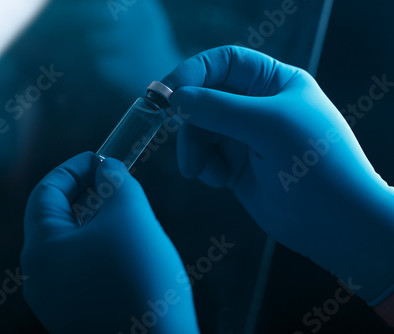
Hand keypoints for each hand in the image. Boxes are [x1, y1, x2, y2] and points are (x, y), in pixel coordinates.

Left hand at [20, 152, 198, 332]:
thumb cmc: (142, 276)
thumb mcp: (130, 214)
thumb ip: (115, 181)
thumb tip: (107, 169)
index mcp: (41, 250)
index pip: (45, 192)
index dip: (73, 168)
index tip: (100, 158)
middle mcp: (38, 277)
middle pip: (55, 219)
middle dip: (86, 194)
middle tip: (115, 183)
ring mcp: (54, 300)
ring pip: (69, 245)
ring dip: (94, 221)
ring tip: (124, 211)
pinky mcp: (74, 314)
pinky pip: (79, 269)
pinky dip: (97, 248)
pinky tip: (124, 246)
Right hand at [161, 46, 393, 304]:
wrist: (335, 222)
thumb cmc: (315, 165)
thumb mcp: (267, 126)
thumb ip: (217, 109)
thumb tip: (174, 98)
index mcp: (273, 83)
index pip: (224, 63)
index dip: (193, 73)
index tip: (167, 93)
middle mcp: (257, 106)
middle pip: (204, 99)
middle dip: (191, 122)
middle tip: (183, 144)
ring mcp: (245, 137)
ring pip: (199, 130)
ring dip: (193, 149)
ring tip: (200, 172)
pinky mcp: (236, 165)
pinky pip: (204, 156)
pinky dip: (203, 167)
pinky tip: (219, 180)